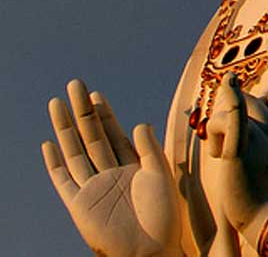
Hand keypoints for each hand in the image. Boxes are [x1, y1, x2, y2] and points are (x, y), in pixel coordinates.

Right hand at [42, 80, 181, 256]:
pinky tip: (48, 144)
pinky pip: (63, 180)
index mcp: (130, 165)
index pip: (112, 133)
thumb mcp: (159, 174)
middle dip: (82, 111)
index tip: (96, 94)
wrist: (152, 250)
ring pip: (75, 150)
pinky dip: (54, 163)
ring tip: (56, 103)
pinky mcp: (80, 205)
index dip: (104, 113)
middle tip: (74, 84)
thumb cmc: (163, 216)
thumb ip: (148, 147)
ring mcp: (93, 188)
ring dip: (65, 128)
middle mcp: (109, 173)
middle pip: (91, 135)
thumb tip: (138, 123)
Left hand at [207, 35, 267, 235]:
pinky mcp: (241, 152)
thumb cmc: (266, 186)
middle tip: (225, 146)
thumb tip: (243, 96)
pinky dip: (233, 103)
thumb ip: (261, 122)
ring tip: (221, 157)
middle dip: (230, 114)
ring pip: (228, 112)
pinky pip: (236, 121)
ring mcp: (260, 139)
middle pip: (246, 100)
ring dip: (217, 131)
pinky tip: (229, 84)